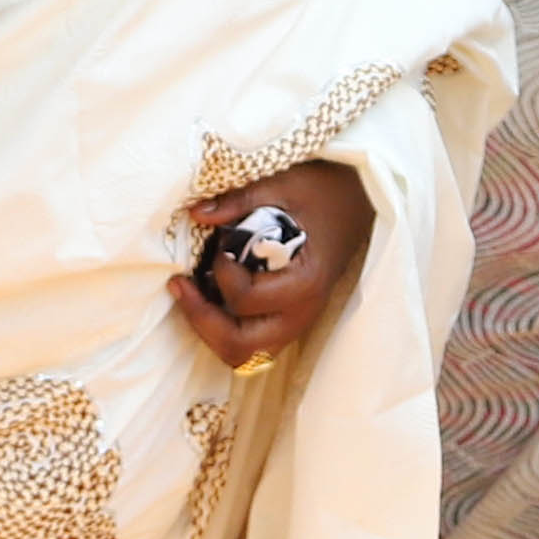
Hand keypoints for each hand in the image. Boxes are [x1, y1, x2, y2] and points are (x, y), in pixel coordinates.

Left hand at [170, 159, 374, 368]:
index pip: (245, 299)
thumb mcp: (283, 185)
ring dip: (210, 330)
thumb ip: (239, 200)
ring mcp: (295, 323)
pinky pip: (250, 345)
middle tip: (180, 285)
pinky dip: (223, 329)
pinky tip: (209, 299)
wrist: (358, 200)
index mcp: (304, 282)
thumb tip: (196, 212)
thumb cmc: (323, 191)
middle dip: (202, 318)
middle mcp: (301, 313)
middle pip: (239, 345)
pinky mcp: (288, 322)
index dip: (220, 272)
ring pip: (242, 353)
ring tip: (191, 296)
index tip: (219, 245)